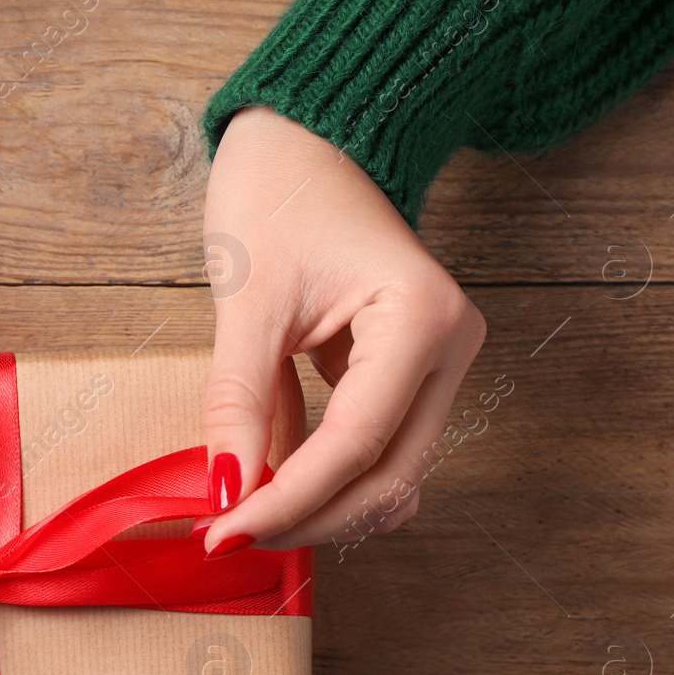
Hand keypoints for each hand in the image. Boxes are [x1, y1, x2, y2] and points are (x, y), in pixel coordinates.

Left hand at [197, 106, 485, 556]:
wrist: (305, 140)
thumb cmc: (278, 193)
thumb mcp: (247, 299)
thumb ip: (237, 401)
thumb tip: (227, 491)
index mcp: (422, 317)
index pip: (356, 444)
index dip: (289, 500)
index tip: (225, 532)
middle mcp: (448, 349)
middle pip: (388, 478)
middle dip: (310, 518)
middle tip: (231, 534)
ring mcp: (437, 365)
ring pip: (390, 477)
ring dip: (322, 509)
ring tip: (246, 515)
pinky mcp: (410, 376)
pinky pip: (375, 452)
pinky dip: (326, 481)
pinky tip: (271, 488)